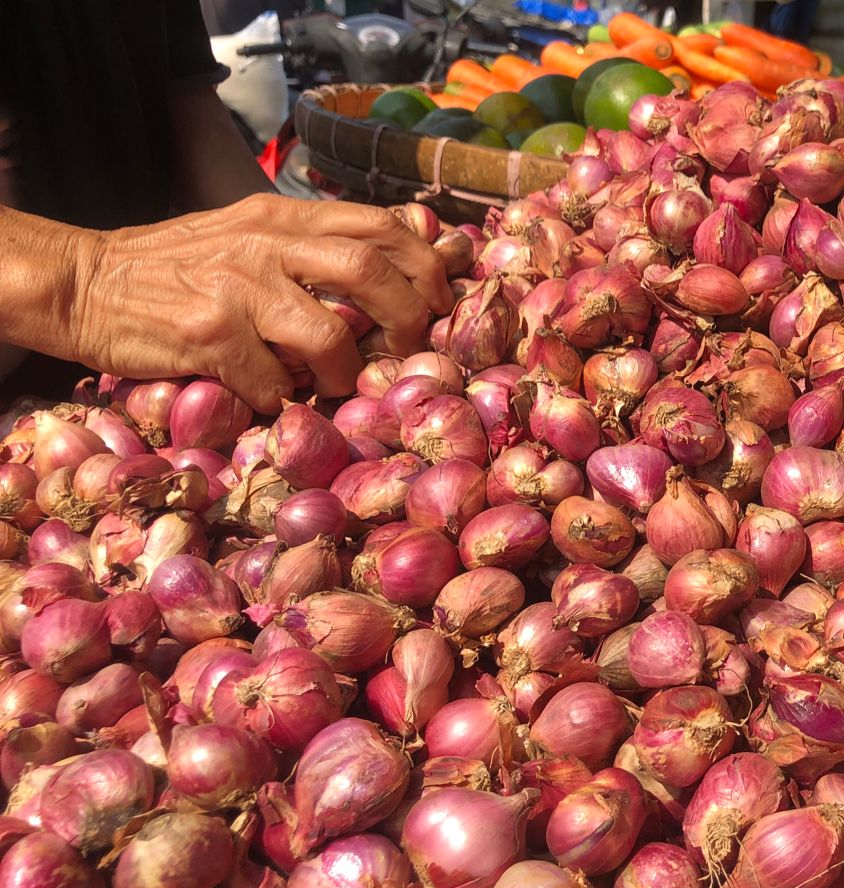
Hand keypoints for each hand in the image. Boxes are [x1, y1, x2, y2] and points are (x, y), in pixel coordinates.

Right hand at [67, 194, 451, 411]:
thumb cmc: (177, 267)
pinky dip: (282, 398)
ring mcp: (236, 288)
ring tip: (338, 383)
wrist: (84, 282)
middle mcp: (264, 243)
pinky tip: (272, 396)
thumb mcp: (248, 233)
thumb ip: (309, 247)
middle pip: (370, 270)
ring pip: (329, 333)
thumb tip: (392, 270)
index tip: (441, 297)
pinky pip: (271, 380)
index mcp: (282, 217)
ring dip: (346, 371)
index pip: (378, 224)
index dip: (424, 263)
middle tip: (410, 349)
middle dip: (409, 316)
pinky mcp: (208, 334)